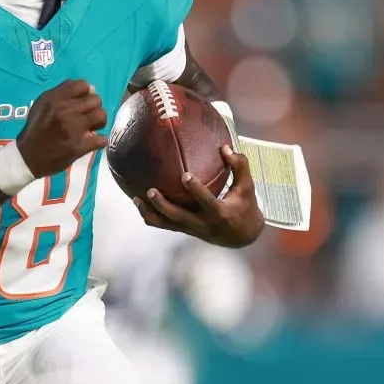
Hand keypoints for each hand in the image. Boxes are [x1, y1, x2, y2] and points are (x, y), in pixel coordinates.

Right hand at [18, 79, 107, 178]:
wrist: (28, 156)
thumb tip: (90, 89)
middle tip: (87, 116)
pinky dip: (99, 141)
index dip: (85, 92)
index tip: (81, 101)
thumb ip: (63, 93)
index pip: (82, 85)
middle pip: (95, 99)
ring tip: (91, 127)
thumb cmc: (36, 128)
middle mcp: (66, 111)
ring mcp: (74, 129)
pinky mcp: (80, 146)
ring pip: (101, 116)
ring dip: (99, 121)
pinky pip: (102, 139)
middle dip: (93, 107)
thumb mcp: (42, 104)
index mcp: (55, 98)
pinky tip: (91, 142)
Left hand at [134, 145, 264, 247]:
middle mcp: (204, 224)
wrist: (243, 236)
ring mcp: (193, 229)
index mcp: (220, 213)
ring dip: (151, 213)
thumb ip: (239, 166)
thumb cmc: (245, 206)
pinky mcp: (186, 231)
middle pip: (179, 217)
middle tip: (150, 190)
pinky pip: (165, 226)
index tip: (185, 176)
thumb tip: (225, 147)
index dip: (196, 190)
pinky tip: (139, 204)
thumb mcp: (247, 187)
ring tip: (136, 199)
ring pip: (168, 224)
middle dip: (163, 205)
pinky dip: (151, 217)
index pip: (207, 202)